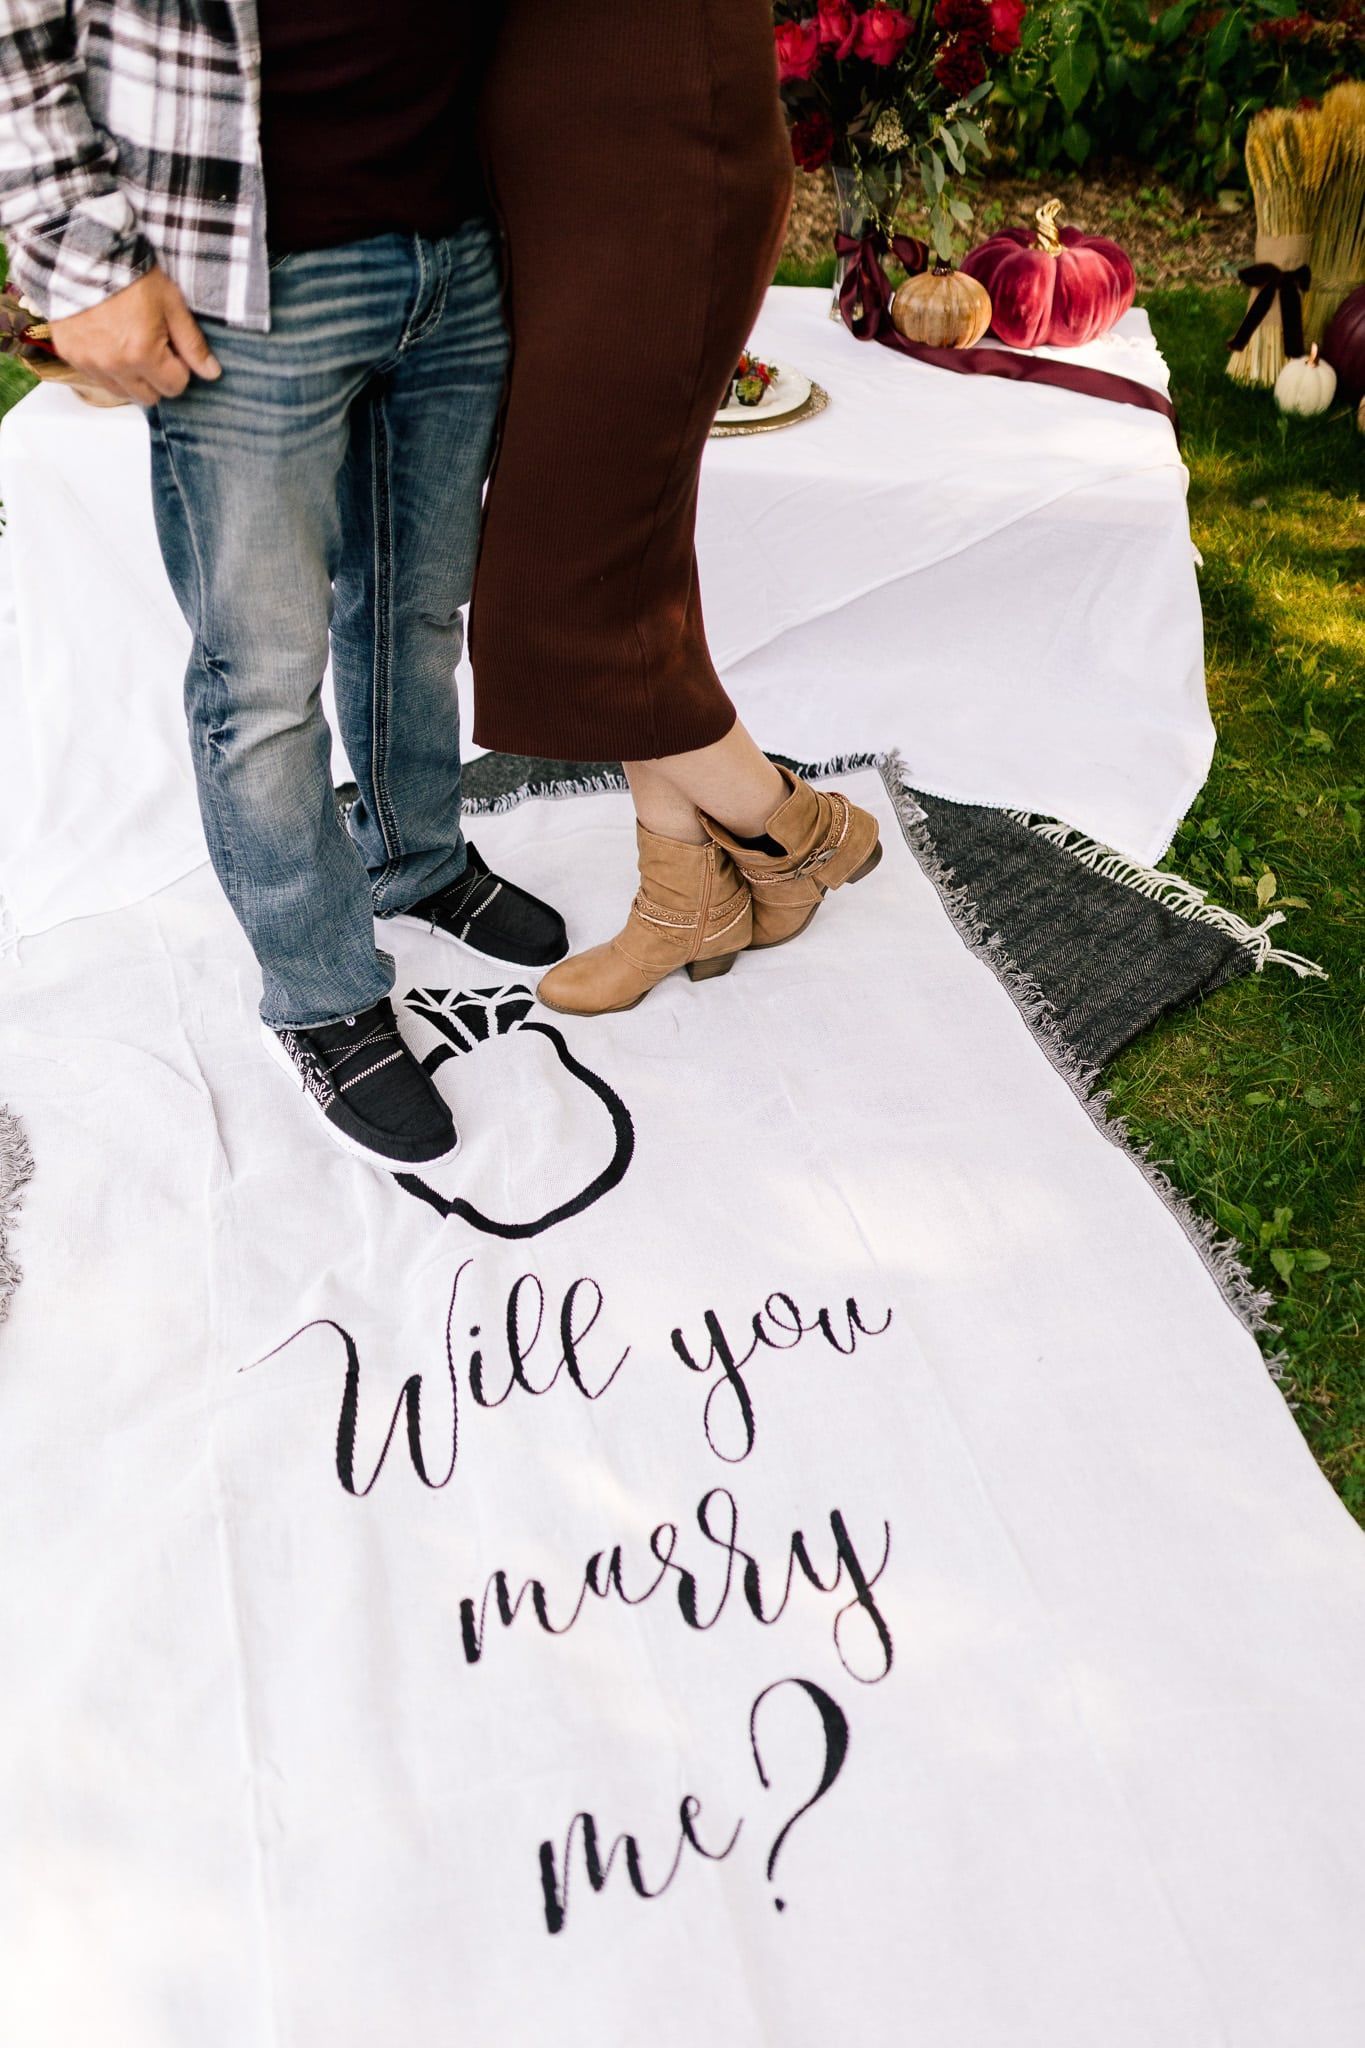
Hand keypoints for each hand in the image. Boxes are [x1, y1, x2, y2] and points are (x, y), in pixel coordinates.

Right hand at [48, 267, 221, 405]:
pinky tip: (108, 343)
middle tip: (153, 348)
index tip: (172, 347)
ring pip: (122, 392)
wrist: (82, 253)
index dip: (179, 368)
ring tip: (129, 345)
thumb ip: (192, 343)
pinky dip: (107, 368)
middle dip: (157, 378)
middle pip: (149, 397)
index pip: (175, 386)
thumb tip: (211, 373)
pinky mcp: (70, 355)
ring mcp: (90, 363)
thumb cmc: (130, 275)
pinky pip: (97, 378)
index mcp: (143, 354)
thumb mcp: (170, 303)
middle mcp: (115, 366)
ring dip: (131, 377)